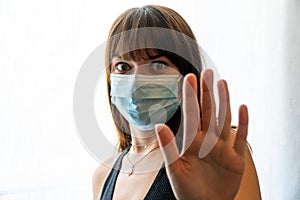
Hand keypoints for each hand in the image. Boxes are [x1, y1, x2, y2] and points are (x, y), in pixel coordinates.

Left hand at [155, 69, 248, 199]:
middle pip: (208, 112)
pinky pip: (241, 138)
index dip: (191, 96)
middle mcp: (208, 141)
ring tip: (222, 83)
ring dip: (224, 102)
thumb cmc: (187, 191)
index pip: (192, 115)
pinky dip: (243, 124)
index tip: (189, 78)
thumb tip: (159, 125)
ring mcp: (223, 148)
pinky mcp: (236, 158)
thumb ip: (168, 147)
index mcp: (192, 143)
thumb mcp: (175, 169)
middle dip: (207, 93)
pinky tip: (242, 108)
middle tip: (207, 73)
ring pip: (224, 120)